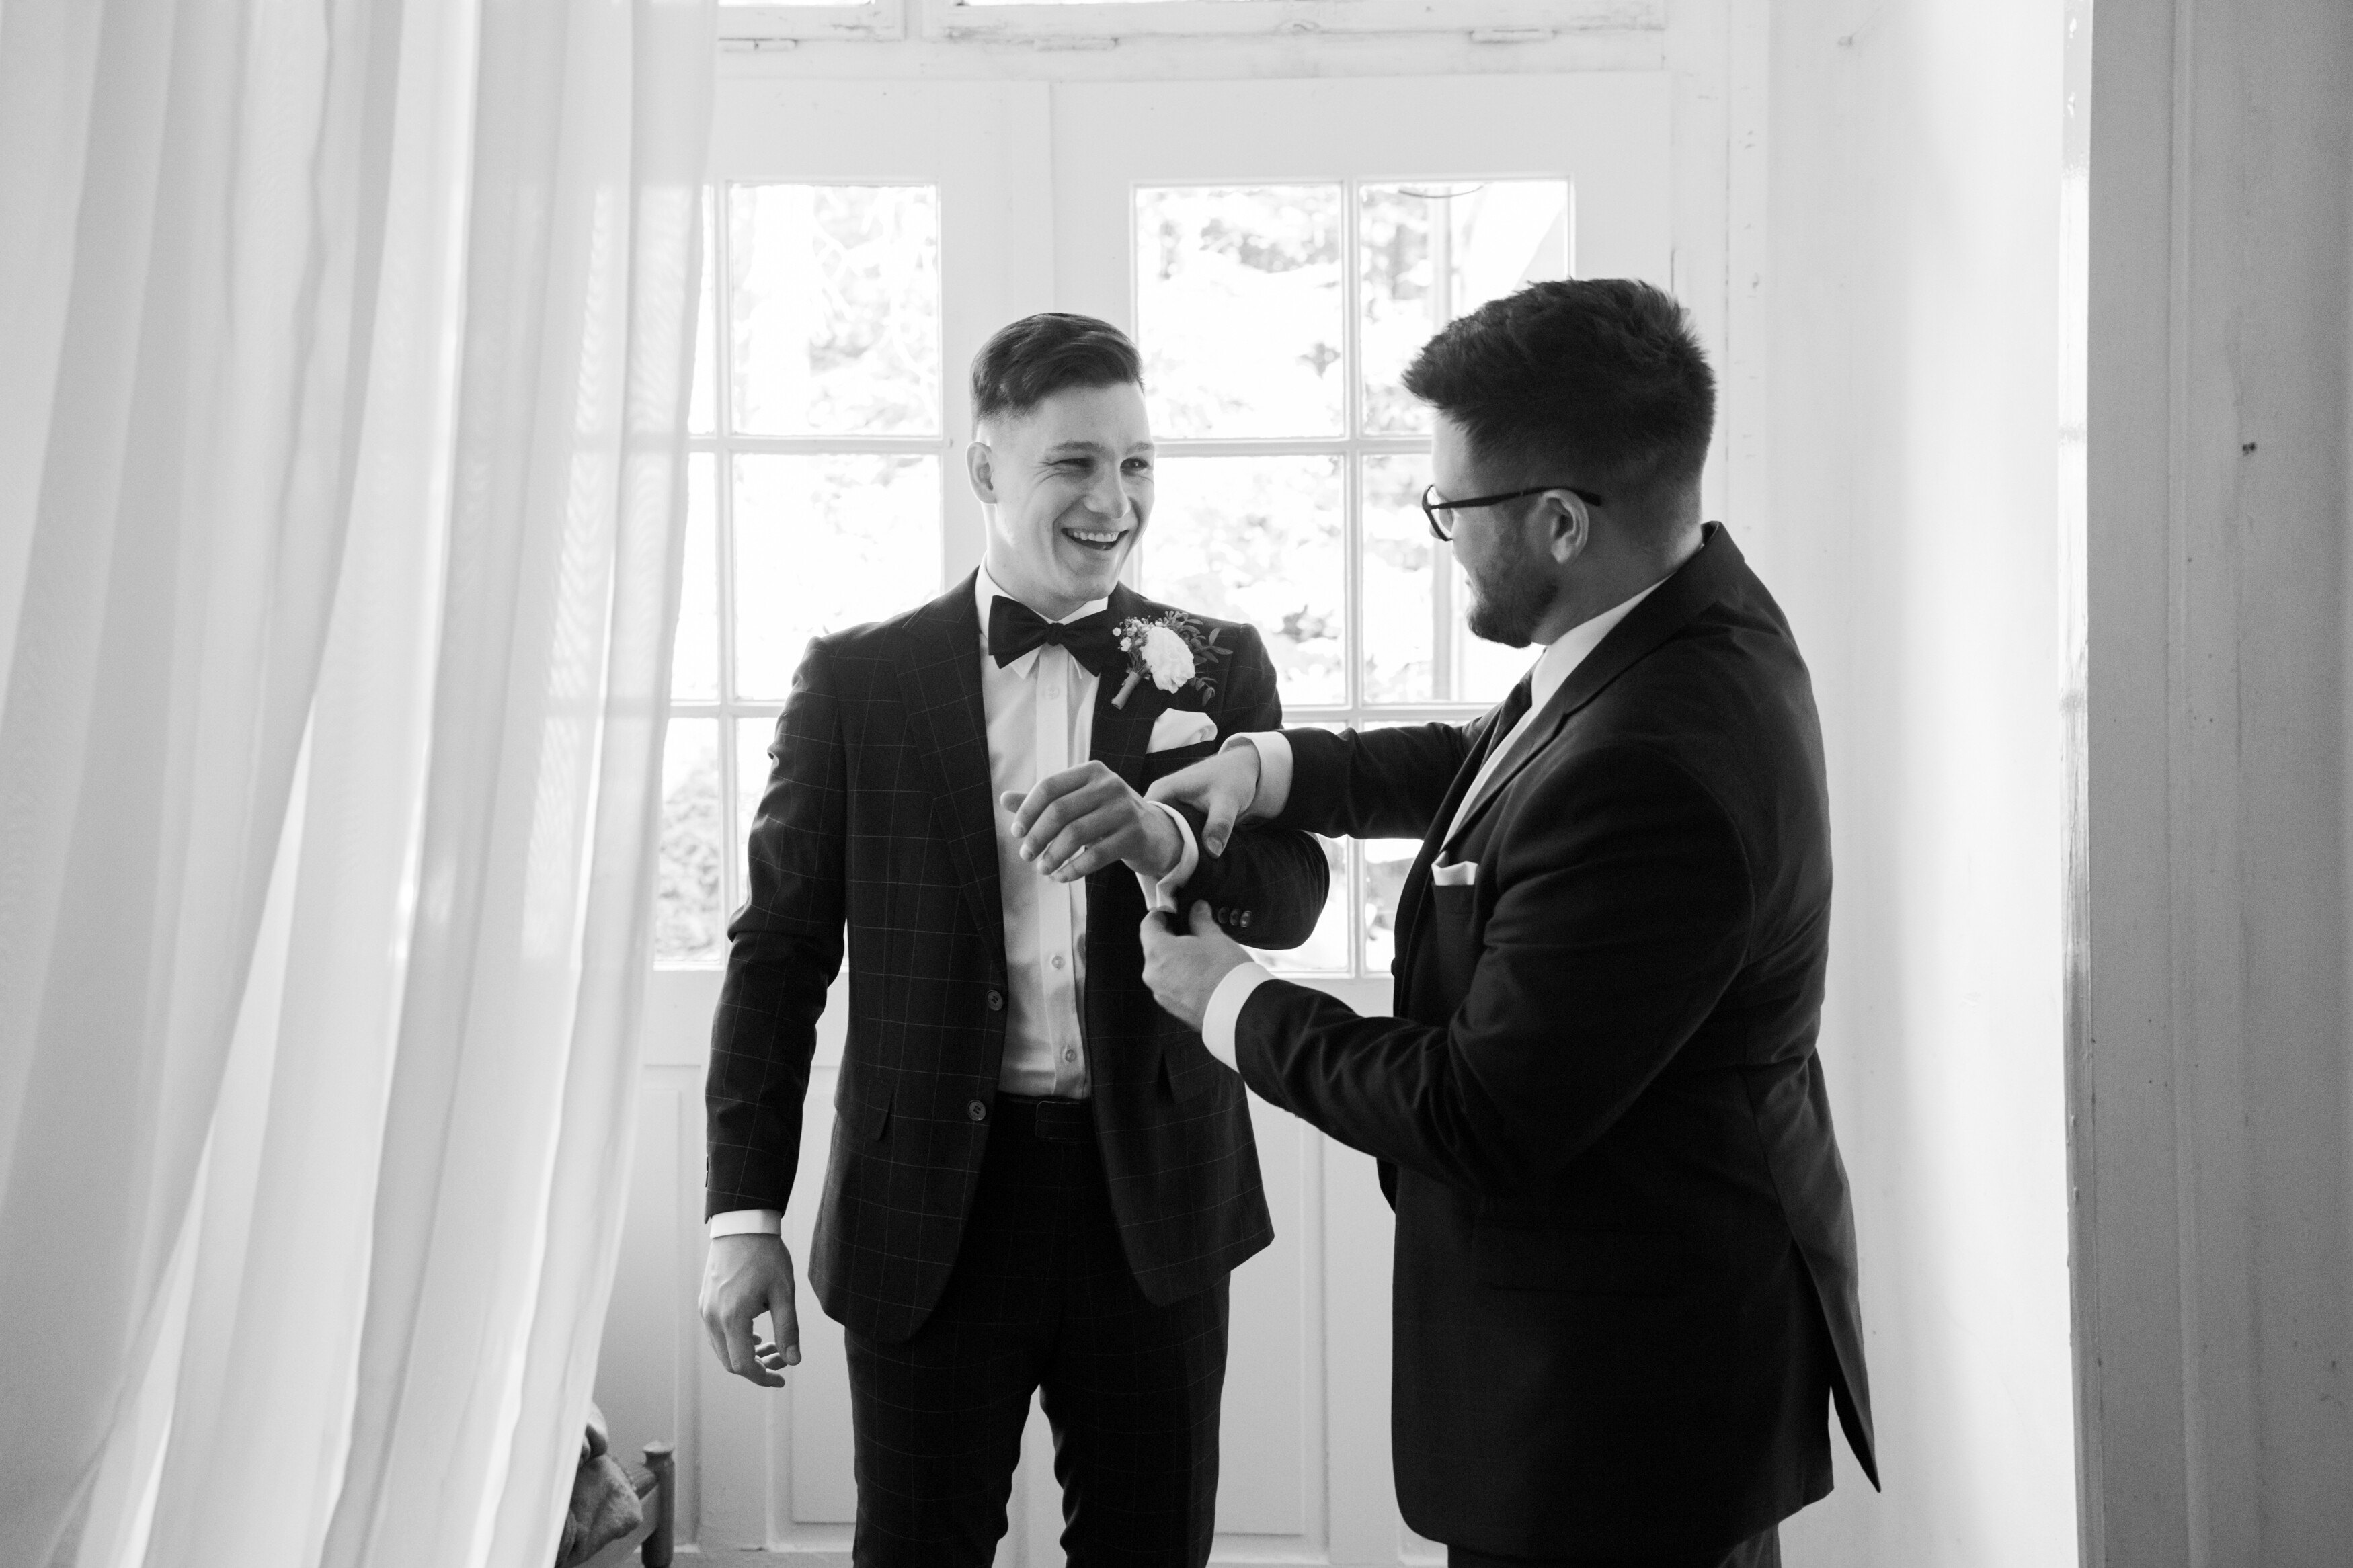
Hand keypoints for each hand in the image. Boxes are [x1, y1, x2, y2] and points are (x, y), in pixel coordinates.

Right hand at [699, 1232, 799, 1386]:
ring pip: (722, 1349)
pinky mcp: (704, 1303)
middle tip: (781, 1359)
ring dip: (746, 1354)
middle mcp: (713, 1318)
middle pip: (730, 1362)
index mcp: (733, 1318)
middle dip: (757, 1367)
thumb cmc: (766, 1255)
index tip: (781, 1378)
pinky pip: (717, 1334)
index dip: (763, 1378)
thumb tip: (794, 1361)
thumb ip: (788, 1329)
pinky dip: (735, 1341)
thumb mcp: (784, 1293)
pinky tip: (755, 1333)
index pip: (743, 1365)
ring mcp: (705, 1310)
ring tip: (771, 1345)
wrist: (742, 1225)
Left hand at [1002, 761, 1183, 882]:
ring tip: (1043, 869)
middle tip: (1026, 855)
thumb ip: (1044, 801)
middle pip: (1060, 810)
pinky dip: (1073, 869)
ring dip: (1053, 856)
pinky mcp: (1134, 836)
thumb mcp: (1079, 803)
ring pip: (1076, 834)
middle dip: (1037, 836)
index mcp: (1092, 771)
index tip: (1017, 832)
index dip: (1028, 810)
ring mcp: (1124, 810)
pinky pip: (1096, 856)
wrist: (1156, 833)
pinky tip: (1063, 877)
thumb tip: (1004, 799)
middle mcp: (1110, 785)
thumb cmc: (1108, 816)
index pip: (1049, 787)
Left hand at [1139, 900, 1252, 1031]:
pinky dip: (1182, 977)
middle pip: (1155, 948)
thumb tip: (1197, 909)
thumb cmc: (1224, 972)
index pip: (1148, 926)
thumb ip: (1201, 920)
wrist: (1237, 1011)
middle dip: (1171, 938)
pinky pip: (1172, 986)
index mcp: (1158, 952)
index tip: (1170, 911)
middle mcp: (1153, 974)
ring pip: (1164, 968)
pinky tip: (1202, 975)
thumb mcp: (1214, 938)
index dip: (1159, 915)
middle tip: (1191, 932)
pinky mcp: (1172, 1008)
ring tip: (1201, 956)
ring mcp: (1161, 994)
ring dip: (1177, 959)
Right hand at [1144, 742, 1260, 856]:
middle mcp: (1159, 797)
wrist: (1241, 766)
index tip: (1158, 863)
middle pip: (1148, 829)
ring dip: (1168, 847)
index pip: (1141, 820)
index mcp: (1163, 790)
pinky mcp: (1176, 811)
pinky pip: (1169, 830)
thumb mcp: (1227, 800)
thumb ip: (1219, 824)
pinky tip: (1182, 857)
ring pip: (1159, 831)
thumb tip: (1212, 852)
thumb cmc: (1232, 777)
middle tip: (1169, 870)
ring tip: (1174, 867)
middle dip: (1157, 849)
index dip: (1146, 842)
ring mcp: (1167, 804)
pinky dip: (1176, 842)